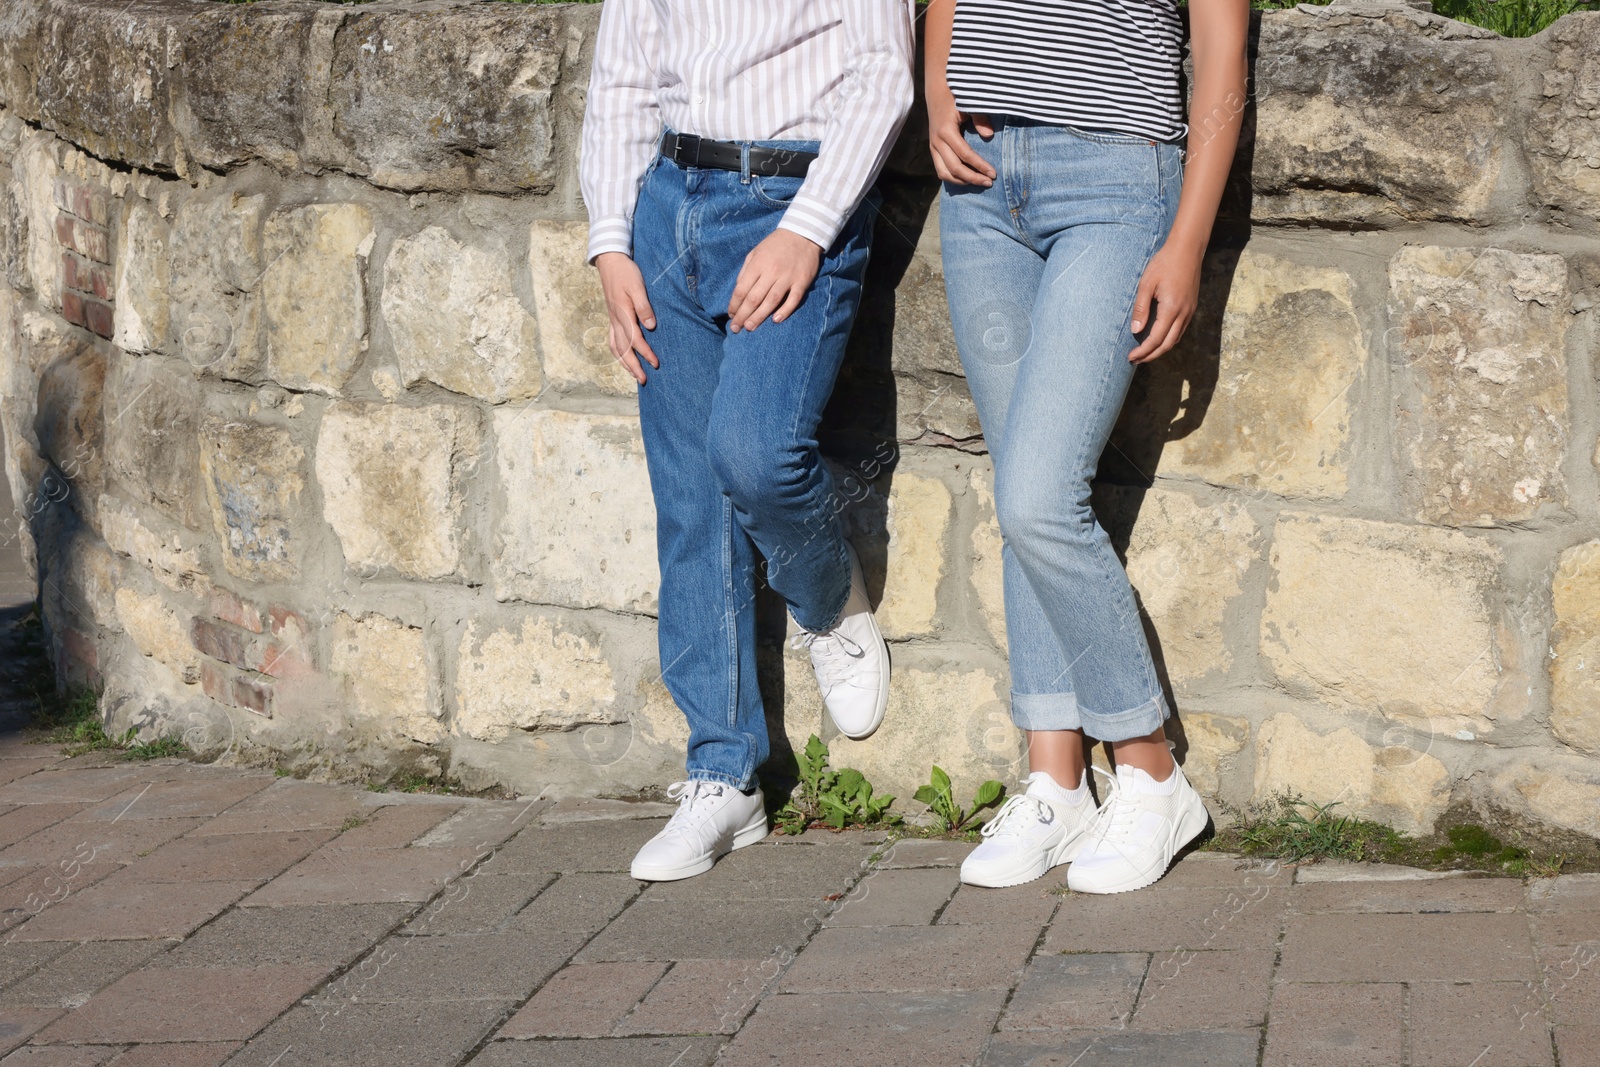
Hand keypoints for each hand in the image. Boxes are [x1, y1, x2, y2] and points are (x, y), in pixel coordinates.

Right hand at [595, 252, 657, 383]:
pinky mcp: (612, 317)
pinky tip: (623, 357)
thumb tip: (650, 327)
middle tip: (644, 380)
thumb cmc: (627, 273)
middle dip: (633, 367)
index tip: (656, 363)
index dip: (646, 353)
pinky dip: (618, 352)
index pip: (635, 340)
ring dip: (624, 363)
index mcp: (623, 314)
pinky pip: (612, 340)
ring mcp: (612, 319)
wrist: (610, 261)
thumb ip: (644, 307)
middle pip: (623, 349)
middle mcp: (616, 320)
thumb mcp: (638, 287)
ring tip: (634, 375)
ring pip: (616, 347)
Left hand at [727, 228, 822, 332]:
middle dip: (743, 315)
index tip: (731, 316)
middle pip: (754, 299)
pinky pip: (793, 299)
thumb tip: (739, 290)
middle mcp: (771, 272)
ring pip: (771, 301)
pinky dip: (785, 310)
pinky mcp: (802, 282)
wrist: (802, 234)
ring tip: (750, 328)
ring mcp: (788, 277)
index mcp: (757, 265)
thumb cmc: (775, 245)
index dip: (734, 305)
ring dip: (759, 317)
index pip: (742, 290)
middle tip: (736, 329)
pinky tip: (776, 320)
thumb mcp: (755, 252)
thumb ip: (745, 271)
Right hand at [928, 88, 994, 186]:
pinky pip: (941, 170)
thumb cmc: (955, 97)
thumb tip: (989, 135)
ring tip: (978, 182)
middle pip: (954, 168)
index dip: (980, 166)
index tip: (993, 173)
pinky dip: (953, 177)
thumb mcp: (968, 103)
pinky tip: (967, 178)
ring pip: (944, 173)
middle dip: (973, 178)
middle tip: (989, 182)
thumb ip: (980, 118)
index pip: (965, 155)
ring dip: (962, 181)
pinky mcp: (933, 150)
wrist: (936, 92)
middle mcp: (937, 142)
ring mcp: (933, 147)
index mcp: (946, 131)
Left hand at [1128, 241, 1203, 363]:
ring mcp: (1190, 311)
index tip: (1130, 357)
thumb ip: (1140, 309)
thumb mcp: (1146, 284)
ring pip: (1175, 339)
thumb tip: (1135, 331)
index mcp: (1171, 309)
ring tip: (1144, 353)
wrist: (1187, 249)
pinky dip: (1168, 339)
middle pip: (1167, 344)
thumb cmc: (1164, 263)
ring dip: (1160, 349)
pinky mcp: (1191, 307)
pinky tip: (1158, 339)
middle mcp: (1183, 313)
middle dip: (1151, 355)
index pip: (1155, 339)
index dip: (1143, 351)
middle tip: (1135, 361)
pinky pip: (1180, 330)